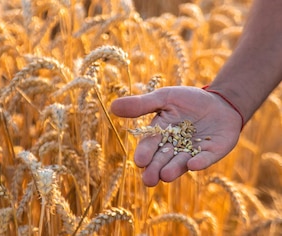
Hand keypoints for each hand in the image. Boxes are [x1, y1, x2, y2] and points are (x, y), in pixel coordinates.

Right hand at [110, 86, 241, 185]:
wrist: (221, 102)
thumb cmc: (188, 100)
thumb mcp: (164, 98)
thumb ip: (141, 105)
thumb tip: (112, 107)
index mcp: (160, 135)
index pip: (149, 146)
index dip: (145, 153)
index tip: (139, 161)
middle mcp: (175, 148)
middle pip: (163, 160)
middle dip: (155, 169)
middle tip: (148, 180)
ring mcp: (194, 151)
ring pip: (181, 163)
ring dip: (173, 169)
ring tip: (165, 176)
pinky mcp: (213, 152)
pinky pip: (205, 158)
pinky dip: (200, 162)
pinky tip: (193, 165)